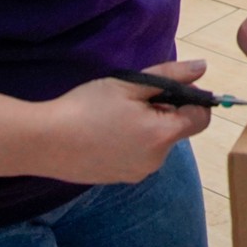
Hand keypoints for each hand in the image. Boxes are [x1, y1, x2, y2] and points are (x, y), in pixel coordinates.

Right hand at [32, 59, 211, 184]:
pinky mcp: (120, 179)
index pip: (201, 118)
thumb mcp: (130, 84)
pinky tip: (106, 132)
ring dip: (148, 126)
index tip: (166, 89)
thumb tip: (203, 68)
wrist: (44, 142)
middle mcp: (156, 160)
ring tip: (115, 116)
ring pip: (158, 142)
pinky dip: (133, 142)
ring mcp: (138, 173)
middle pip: (178, 130)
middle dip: (165, 111)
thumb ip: (170, 76)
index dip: (191, 99)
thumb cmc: (87, 108)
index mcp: (162, 136)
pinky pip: (140, 155)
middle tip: (132, 99)